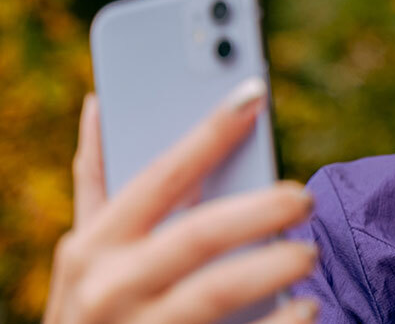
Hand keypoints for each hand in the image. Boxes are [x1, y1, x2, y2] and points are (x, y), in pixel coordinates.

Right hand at [44, 81, 320, 323]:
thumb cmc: (93, 308)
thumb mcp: (83, 250)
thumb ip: (96, 180)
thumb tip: (100, 102)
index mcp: (93, 245)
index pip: (161, 175)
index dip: (209, 132)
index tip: (255, 93)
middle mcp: (109, 288)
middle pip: (198, 235)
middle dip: (260, 210)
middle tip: (305, 198)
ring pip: (215, 291)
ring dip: (272, 267)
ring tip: (311, 253)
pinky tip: (306, 308)